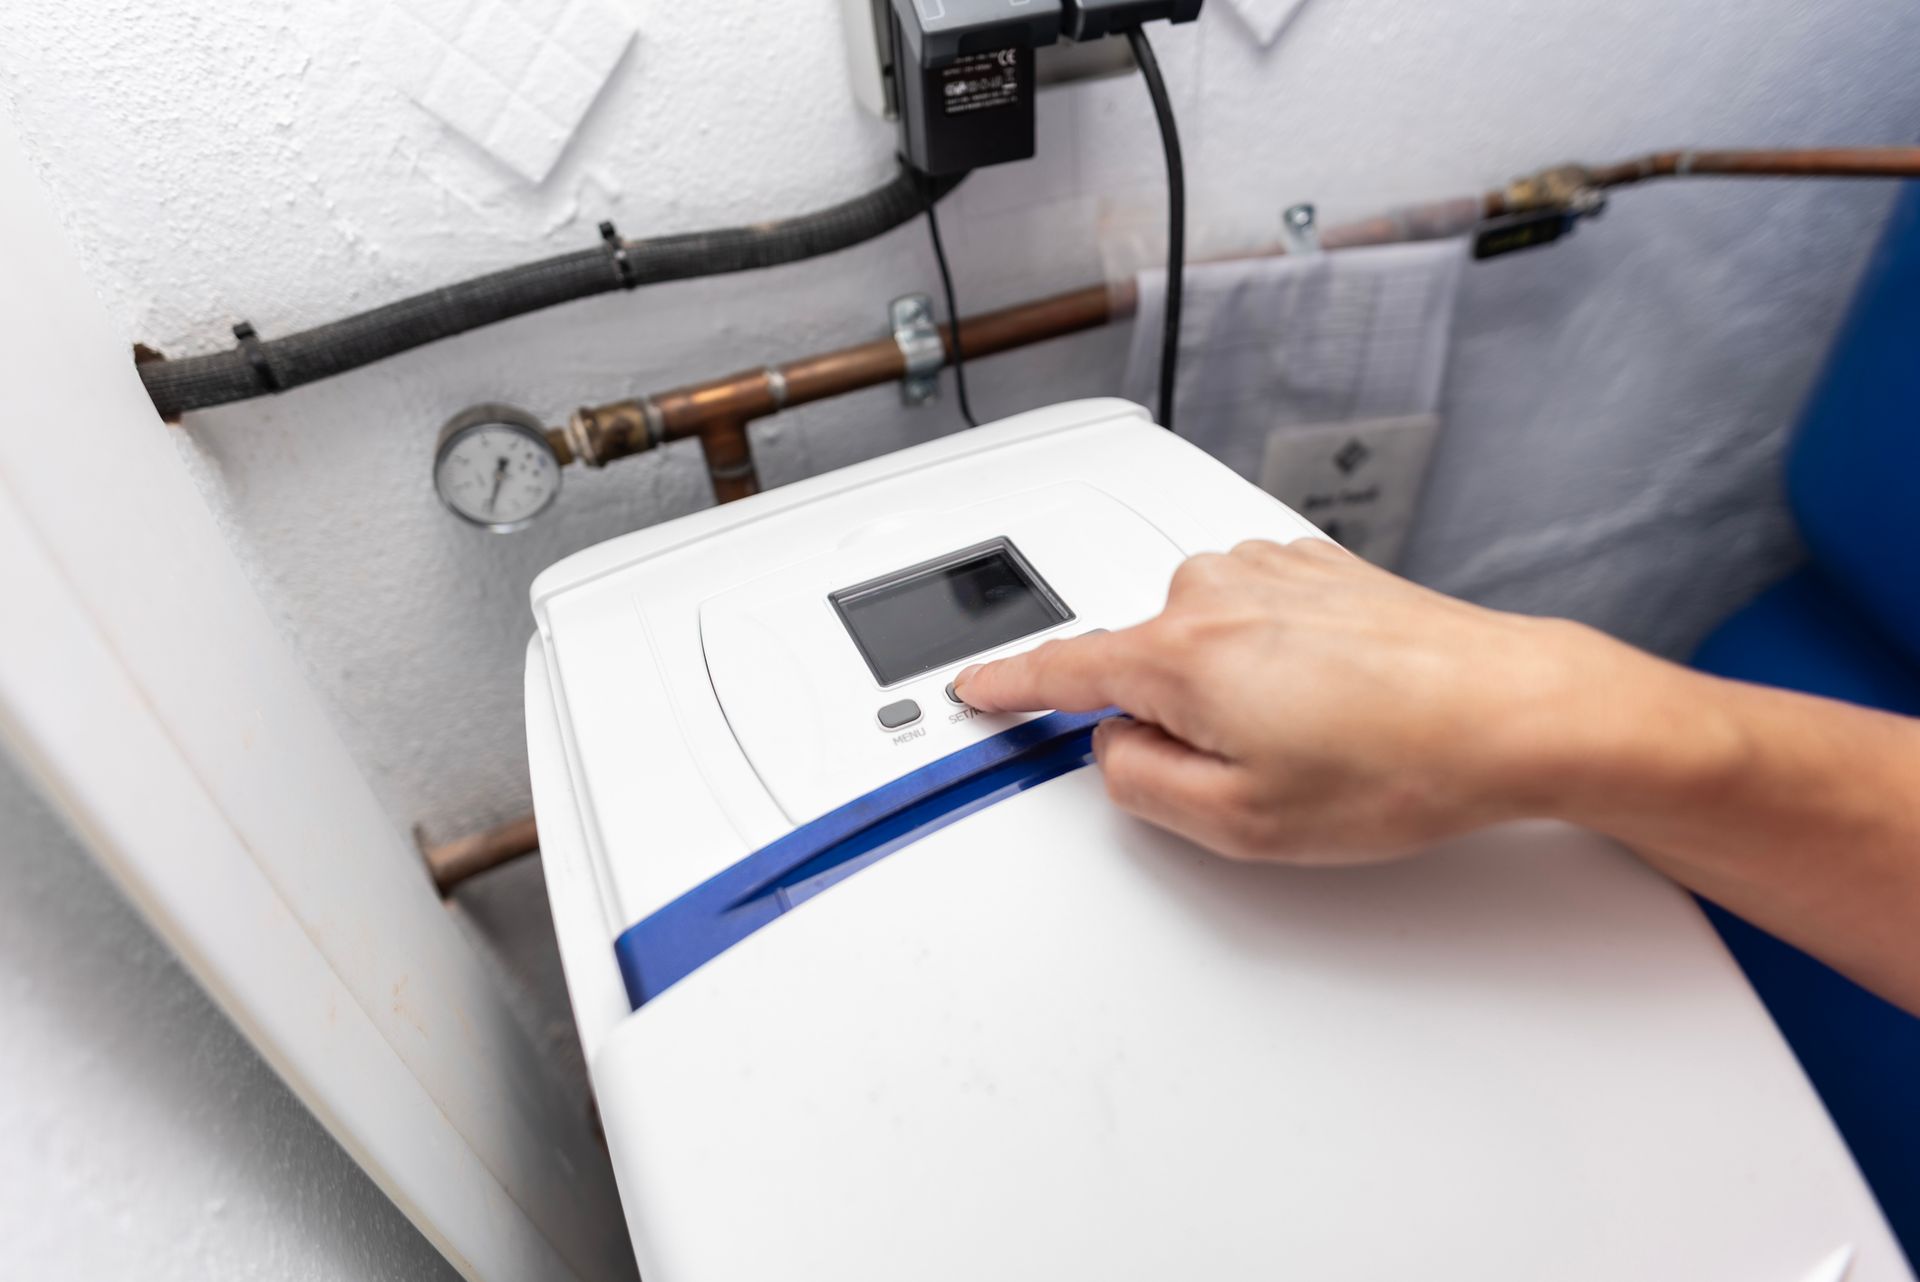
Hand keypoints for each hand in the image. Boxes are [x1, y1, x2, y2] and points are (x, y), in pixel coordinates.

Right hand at [955, 539, 1641, 864]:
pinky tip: (1341, 703)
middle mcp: (1213, 591)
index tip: (975, 687)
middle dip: (1178, 724)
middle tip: (1264, 774)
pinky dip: (1277, 665)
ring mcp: (1269, 570)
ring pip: (1203, 646)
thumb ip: (1139, 785)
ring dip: (1236, 694)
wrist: (1516, 710)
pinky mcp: (1316, 567)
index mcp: (1179, 653)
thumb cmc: (1401, 762)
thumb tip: (1114, 748)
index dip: (1008, 688)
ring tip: (1321, 740)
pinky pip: (1256, 623)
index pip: (1061, 671)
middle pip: (1144, 668)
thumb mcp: (1240, 822)